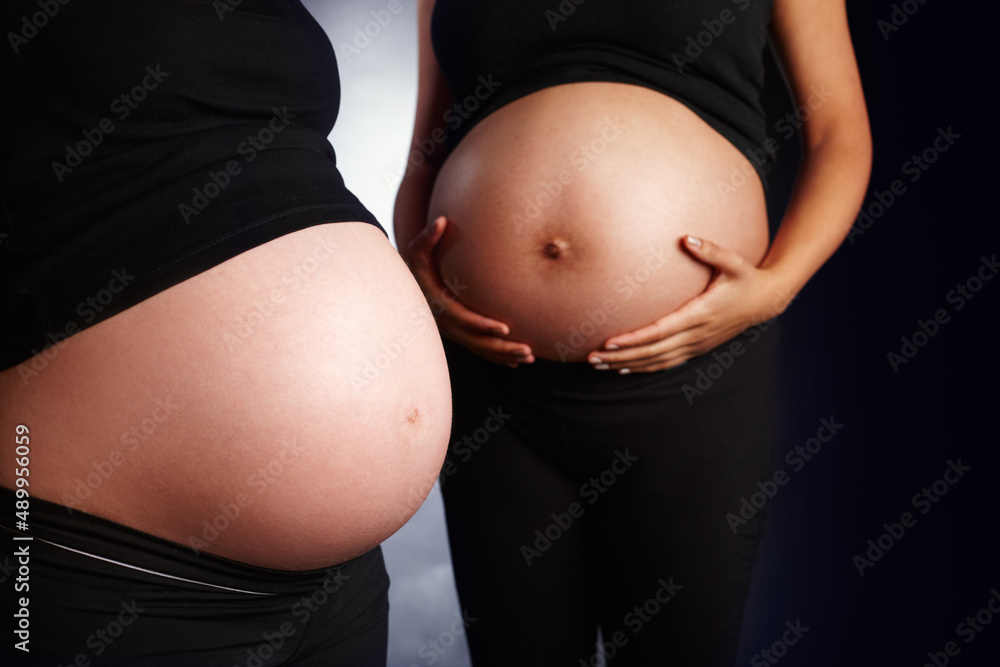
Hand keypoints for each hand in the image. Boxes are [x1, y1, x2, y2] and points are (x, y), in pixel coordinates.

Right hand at [405, 216, 534, 366]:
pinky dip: (497, 357)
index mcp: (438, 305)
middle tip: (528, 351)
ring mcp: (452, 333)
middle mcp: (445, 324)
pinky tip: (516, 361)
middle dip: (502, 348)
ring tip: (530, 358)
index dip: (483, 325)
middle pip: (476, 342)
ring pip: (480, 349)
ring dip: (504, 355)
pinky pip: (479, 350)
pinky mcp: (458, 336)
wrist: (403, 290)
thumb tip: (441, 220)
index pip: (463, 319)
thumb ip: (427, 237)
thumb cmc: (413, 268)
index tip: (506, 328)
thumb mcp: (415, 252)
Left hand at [587, 235, 795, 372]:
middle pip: (652, 352)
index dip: (633, 339)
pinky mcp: (697, 347)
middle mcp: (696, 334)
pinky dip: (644, 367)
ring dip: (627, 364)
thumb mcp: (733, 262)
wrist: (767, 300)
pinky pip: (666, 362)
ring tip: (599, 365)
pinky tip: (624, 367)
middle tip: (591, 358)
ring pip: (656, 361)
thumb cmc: (746, 277)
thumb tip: (686, 238)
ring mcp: (697, 344)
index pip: (659, 331)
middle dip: (620, 356)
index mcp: (700, 314)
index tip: (609, 341)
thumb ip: (710, 250)